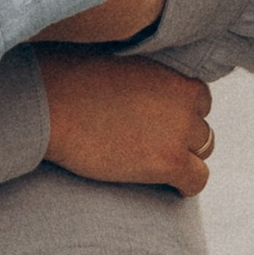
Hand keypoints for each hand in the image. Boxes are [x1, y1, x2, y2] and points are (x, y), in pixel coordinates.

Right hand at [37, 48, 212, 195]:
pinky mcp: (169, 162)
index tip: (159, 124)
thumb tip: (139, 93)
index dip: (179, 114)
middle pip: (201, 130)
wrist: (52, 103)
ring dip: (182, 160)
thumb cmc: (71, 80)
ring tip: (153, 165)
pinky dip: (185, 186)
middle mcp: (184, 102)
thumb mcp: (119, 67)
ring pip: (201, 155)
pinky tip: (168, 187)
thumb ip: (143, 81)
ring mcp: (179, 132)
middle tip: (150, 147)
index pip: (199, 100)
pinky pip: (196, 181)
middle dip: (181, 139)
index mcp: (173, 77)